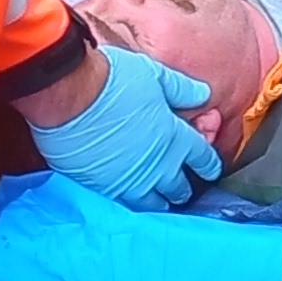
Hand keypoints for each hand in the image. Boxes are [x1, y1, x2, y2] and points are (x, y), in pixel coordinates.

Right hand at [30, 43, 223, 207]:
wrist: (70, 98)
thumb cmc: (113, 81)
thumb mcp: (154, 75)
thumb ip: (181, 89)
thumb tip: (204, 95)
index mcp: (174, 137)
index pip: (201, 157)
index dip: (209, 164)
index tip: (211, 170)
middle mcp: (157, 165)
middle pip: (179, 188)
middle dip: (184, 188)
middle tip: (183, 189)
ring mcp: (131, 181)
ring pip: (153, 204)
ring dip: (159, 202)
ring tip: (160, 202)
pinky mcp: (104, 188)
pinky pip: (125, 205)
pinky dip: (132, 204)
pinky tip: (130, 200)